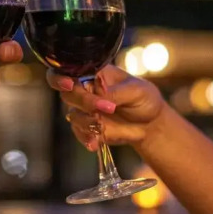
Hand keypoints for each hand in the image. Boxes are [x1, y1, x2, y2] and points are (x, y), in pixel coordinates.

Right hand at [47, 64, 163, 150]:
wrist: (150, 125)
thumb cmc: (144, 100)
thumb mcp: (137, 91)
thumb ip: (116, 92)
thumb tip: (99, 93)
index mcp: (95, 73)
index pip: (70, 70)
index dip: (62, 77)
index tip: (70, 84)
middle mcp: (86, 90)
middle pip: (68, 93)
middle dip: (83, 101)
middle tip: (105, 108)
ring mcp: (85, 110)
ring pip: (73, 114)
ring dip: (86, 121)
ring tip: (103, 126)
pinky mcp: (88, 128)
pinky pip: (79, 132)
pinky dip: (85, 137)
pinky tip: (95, 143)